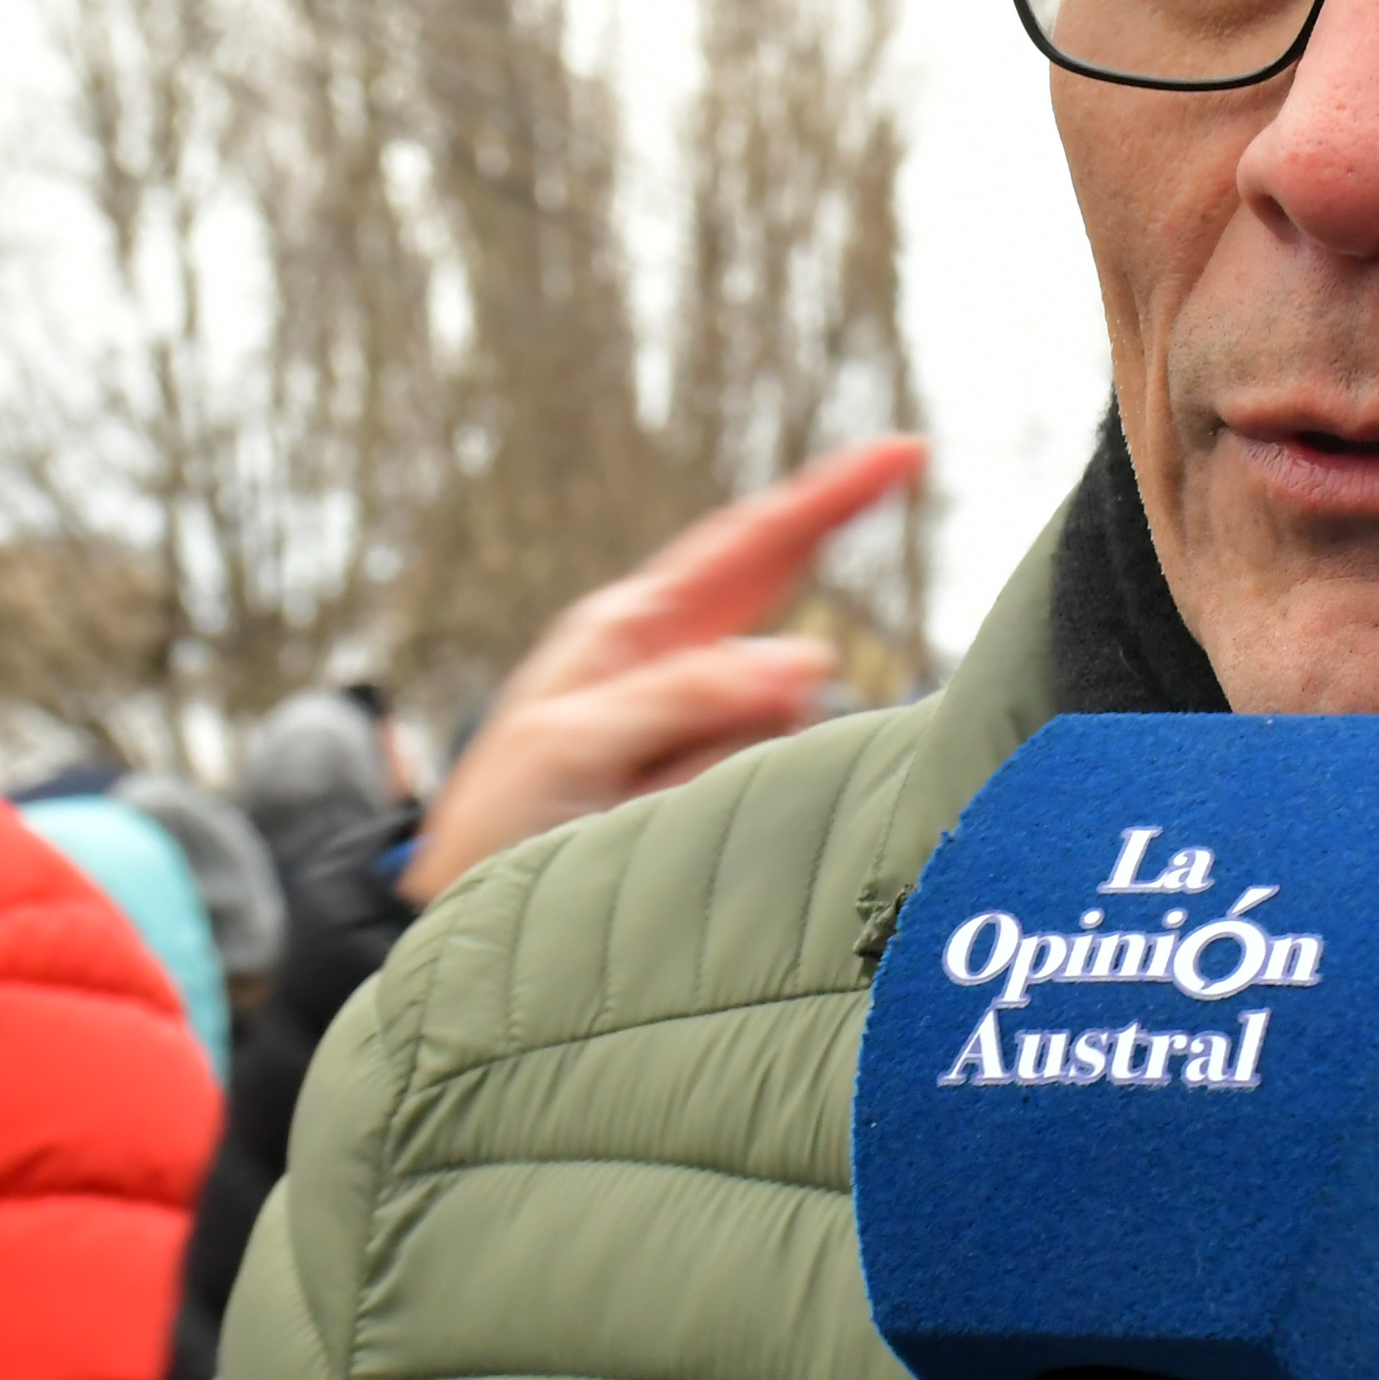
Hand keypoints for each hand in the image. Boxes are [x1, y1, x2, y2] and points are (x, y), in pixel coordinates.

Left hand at [399, 436, 926, 900]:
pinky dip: (759, 792)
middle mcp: (676, 665)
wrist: (473, 928)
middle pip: (774, 610)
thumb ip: (683, 696)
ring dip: (756, 753)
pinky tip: (680, 830)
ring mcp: (704, 729)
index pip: (746, 544)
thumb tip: (810, 657)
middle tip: (882, 528)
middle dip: (816, 590)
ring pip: (787, 713)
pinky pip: (777, 773)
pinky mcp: (722, 789)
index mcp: (630, 630)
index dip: (829, 495)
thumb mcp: (570, 746)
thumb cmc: (497, 828)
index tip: (905, 452)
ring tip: (652, 809)